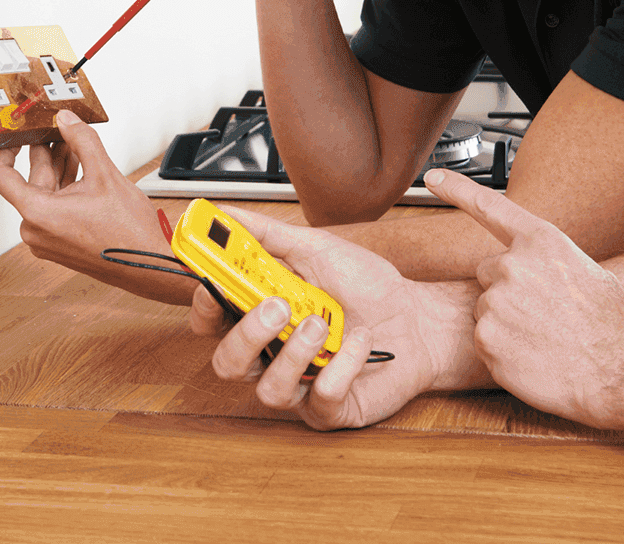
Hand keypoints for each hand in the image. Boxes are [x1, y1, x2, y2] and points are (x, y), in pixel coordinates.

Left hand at [0, 110, 195, 304]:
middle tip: (59, 129)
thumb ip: (82, 140)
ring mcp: (47, 239)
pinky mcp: (59, 243)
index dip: (5, 149)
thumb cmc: (128, 232)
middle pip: (30, 181)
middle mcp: (35, 230)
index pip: (0, 175)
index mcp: (37, 213)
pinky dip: (66, 187)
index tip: (15, 136)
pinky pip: (54, 208)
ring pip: (46, 193)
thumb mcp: (104, 174)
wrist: (148, 264)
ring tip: (76, 146)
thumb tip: (67, 120)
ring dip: (60, 169)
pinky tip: (82, 169)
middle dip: (47, 153)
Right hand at [187, 204, 484, 430]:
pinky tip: (359, 342)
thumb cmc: (366, 287)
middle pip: (227, 364)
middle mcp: (274, 354)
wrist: (418, 317)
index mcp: (263, 315)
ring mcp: (300, 386)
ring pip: (268, 390)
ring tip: (323, 323)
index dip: (205, 306)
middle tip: (278, 306)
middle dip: (246, 336)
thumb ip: (267, 235)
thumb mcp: (316, 248)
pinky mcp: (331, 410)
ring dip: (295, 352)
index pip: (213, 321)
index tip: (214, 283)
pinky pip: (320, 399)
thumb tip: (223, 214)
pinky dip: (341, 366)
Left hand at [428, 168, 623, 429]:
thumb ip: (551, 261)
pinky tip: (534, 358)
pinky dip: (503, 352)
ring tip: (545, 339)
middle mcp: (513, 265)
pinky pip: (484, 341)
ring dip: (507, 324)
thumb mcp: (589, 272)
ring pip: (486, 310)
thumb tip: (542, 267)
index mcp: (542, 242)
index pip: (490, 206)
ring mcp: (497, 302)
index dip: (458, 190)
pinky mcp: (487, 339)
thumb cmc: (615, 325)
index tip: (433, 178)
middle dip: (507, 290)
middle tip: (543, 315)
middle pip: (489, 273)